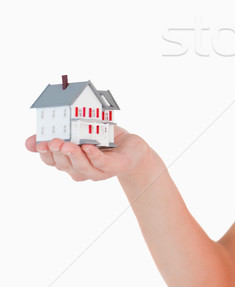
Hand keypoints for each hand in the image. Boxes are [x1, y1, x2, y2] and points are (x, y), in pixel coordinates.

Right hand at [25, 126, 149, 181]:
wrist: (133, 149)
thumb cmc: (107, 140)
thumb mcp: (84, 132)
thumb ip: (64, 133)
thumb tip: (33, 139)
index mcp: (71, 161)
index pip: (52, 160)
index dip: (43, 153)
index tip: (38, 142)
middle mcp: (81, 169)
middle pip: (64, 164)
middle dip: (57, 152)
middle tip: (52, 141)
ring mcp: (97, 171)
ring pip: (81, 166)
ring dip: (73, 155)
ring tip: (67, 144)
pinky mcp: (113, 167)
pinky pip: (101, 163)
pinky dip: (94, 156)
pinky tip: (88, 147)